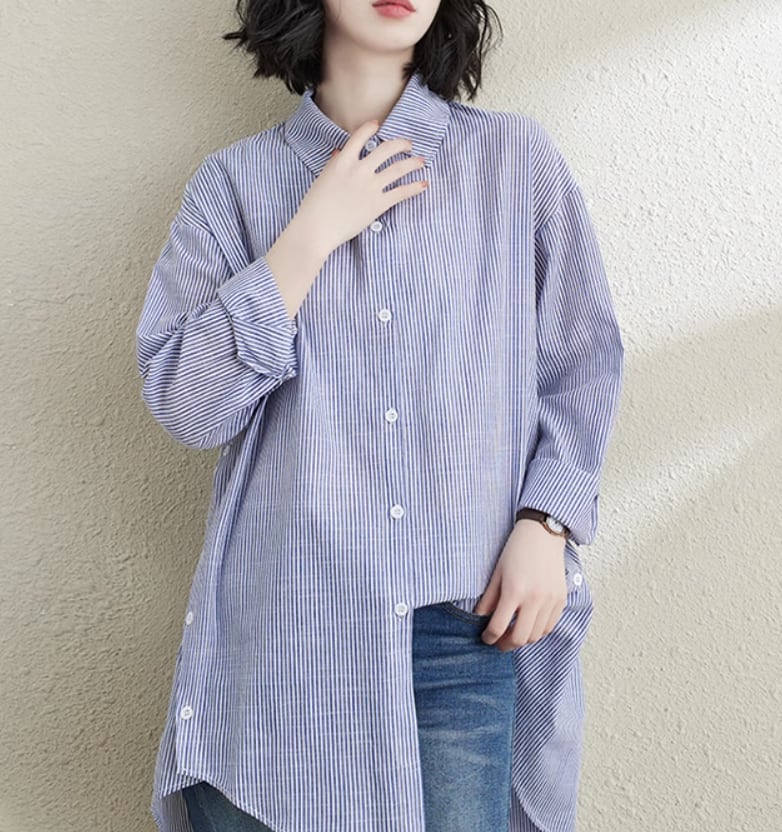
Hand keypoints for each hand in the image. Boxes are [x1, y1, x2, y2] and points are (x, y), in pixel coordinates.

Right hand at [294, 119, 428, 253]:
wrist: (317, 228)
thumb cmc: (315, 206)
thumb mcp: (322, 178)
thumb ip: (335, 163)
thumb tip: (341, 152)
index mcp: (343, 161)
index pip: (360, 135)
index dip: (371, 127)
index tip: (378, 124)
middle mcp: (359, 170)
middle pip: (387, 149)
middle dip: (401, 144)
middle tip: (408, 144)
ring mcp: (371, 187)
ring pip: (398, 168)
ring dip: (413, 163)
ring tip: (421, 161)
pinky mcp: (379, 204)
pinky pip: (401, 192)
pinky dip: (415, 187)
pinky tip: (423, 184)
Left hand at [473, 519, 567, 651]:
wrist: (543, 535)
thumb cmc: (517, 549)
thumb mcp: (497, 572)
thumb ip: (489, 598)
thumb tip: (480, 617)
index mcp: (514, 591)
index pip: (499, 627)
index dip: (489, 637)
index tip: (485, 637)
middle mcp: (534, 599)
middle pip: (520, 638)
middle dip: (506, 645)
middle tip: (498, 642)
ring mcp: (550, 601)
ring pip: (536, 636)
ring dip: (523, 639)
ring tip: (513, 634)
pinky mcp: (561, 600)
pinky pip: (549, 626)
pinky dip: (538, 631)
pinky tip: (528, 625)